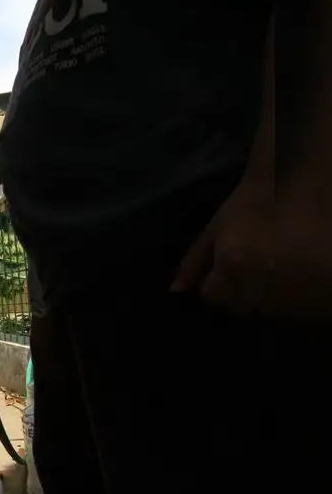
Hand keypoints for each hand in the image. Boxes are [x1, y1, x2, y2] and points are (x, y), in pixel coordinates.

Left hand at [172, 174, 331, 317]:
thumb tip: (176, 291)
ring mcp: (296, 290)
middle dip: (240, 292)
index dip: (215, 284)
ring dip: (267, 295)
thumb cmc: (252, 203)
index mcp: (235, 264)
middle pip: (240, 307)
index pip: (212, 296)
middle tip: (252, 267)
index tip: (225, 270)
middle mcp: (264, 282)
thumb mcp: (216, 228)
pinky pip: (297, 309)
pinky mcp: (319, 293)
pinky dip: (294, 297)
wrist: (297, 184)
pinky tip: (294, 275)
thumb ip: (193, 261)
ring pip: (268, 309)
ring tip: (275, 267)